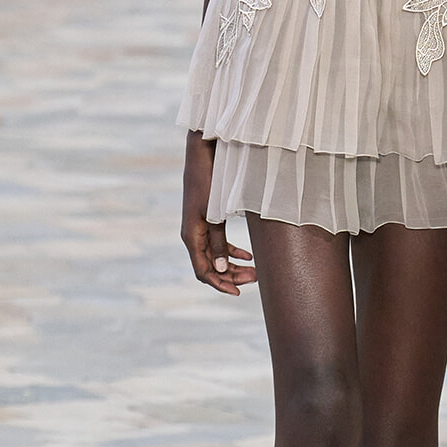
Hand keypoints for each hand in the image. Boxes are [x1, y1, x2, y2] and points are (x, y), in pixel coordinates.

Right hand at [181, 131, 256, 295]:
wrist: (203, 155)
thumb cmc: (209, 182)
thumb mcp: (214, 214)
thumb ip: (217, 242)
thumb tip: (219, 270)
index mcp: (191, 236)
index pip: (203, 271)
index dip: (220, 284)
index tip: (239, 291)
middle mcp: (192, 235)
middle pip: (210, 267)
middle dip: (231, 276)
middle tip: (255, 278)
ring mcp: (199, 228)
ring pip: (215, 257)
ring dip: (233, 266)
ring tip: (254, 270)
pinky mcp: (206, 220)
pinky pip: (217, 244)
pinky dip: (232, 252)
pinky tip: (248, 255)